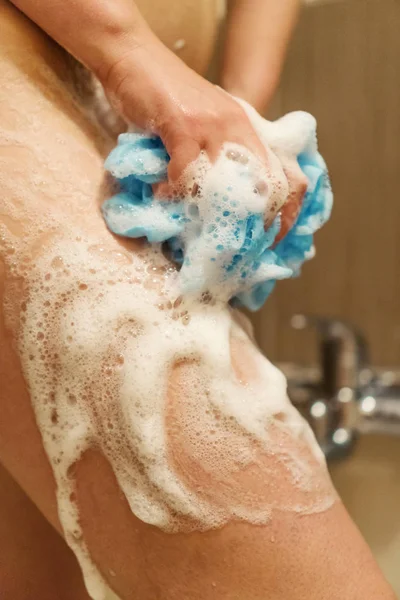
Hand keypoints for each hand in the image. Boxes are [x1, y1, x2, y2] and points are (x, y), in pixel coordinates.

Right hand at [99, 30, 305, 236]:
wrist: (134, 58)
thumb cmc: (167, 96)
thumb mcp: (205, 126)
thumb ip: (217, 156)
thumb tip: (221, 203)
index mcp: (248, 130)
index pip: (285, 176)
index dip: (287, 213)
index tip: (272, 242)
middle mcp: (239, 127)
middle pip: (266, 185)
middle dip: (257, 225)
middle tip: (240, 251)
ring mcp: (213, 124)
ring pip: (227, 183)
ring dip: (212, 215)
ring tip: (200, 233)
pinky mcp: (183, 123)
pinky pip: (186, 171)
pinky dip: (174, 192)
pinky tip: (164, 197)